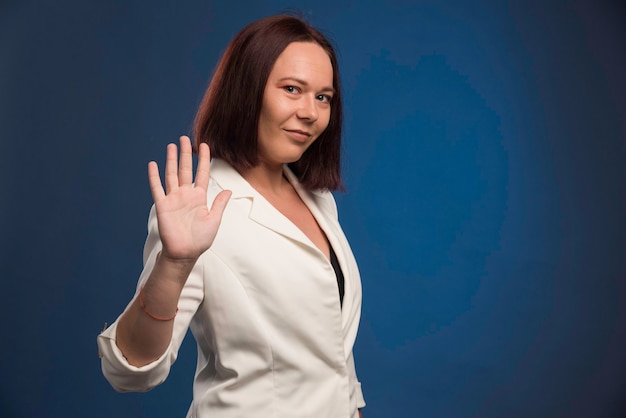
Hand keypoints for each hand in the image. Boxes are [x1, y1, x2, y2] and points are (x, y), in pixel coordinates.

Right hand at [148, 136, 230, 261]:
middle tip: (184, 138)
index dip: (203, 159)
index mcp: (200, 197)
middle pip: (186, 170)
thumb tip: (229, 190)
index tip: (204, 145)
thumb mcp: (214, 220)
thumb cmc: (200, 239)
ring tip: (171, 145)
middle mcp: (186, 195)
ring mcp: (173, 199)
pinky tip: (153, 164)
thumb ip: (219, 204)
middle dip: (186, 154)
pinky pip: (157, 188)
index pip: (202, 174)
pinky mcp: (162, 205)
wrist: (185, 253)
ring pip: (172, 175)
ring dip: (171, 160)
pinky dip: (154, 176)